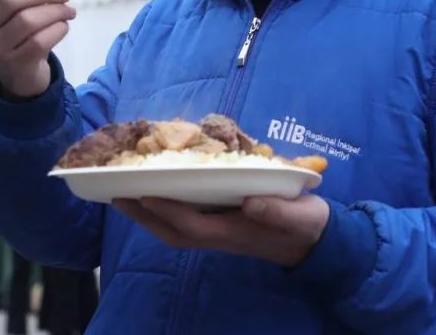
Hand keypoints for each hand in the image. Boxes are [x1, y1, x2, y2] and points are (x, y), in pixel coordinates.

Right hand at [0, 0, 75, 97]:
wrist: (21, 72)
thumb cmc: (20, 30)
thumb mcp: (13, 7)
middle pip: (10, 0)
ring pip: (28, 20)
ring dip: (56, 11)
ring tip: (69, 10)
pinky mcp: (16, 62)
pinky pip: (40, 40)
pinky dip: (58, 29)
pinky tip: (64, 25)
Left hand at [111, 194, 329, 266]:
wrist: (317, 242)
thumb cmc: (306, 225)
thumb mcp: (298, 216)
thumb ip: (275, 209)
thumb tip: (249, 201)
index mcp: (236, 232)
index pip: (193, 225)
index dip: (168, 212)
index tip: (146, 194)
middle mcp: (222, 235)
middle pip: (174, 233)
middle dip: (145, 217)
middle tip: (118, 197)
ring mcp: (221, 233)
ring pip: (177, 231)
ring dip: (150, 217)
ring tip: (128, 197)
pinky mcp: (224, 226)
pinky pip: (187, 223)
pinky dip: (167, 212)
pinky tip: (159, 195)